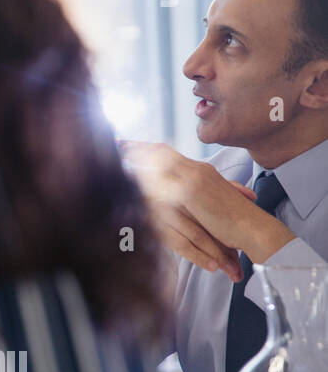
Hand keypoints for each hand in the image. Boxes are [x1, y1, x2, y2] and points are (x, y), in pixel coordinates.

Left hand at [121, 141, 292, 278]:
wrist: (253, 228)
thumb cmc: (235, 220)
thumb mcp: (212, 200)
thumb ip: (195, 192)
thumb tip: (177, 193)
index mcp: (201, 170)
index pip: (170, 153)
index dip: (149, 148)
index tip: (130, 145)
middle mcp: (196, 170)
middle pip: (161, 152)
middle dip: (138, 148)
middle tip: (119, 143)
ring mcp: (193, 179)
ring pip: (160, 161)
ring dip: (138, 157)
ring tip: (119, 152)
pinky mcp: (190, 192)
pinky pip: (163, 178)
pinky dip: (147, 174)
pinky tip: (131, 173)